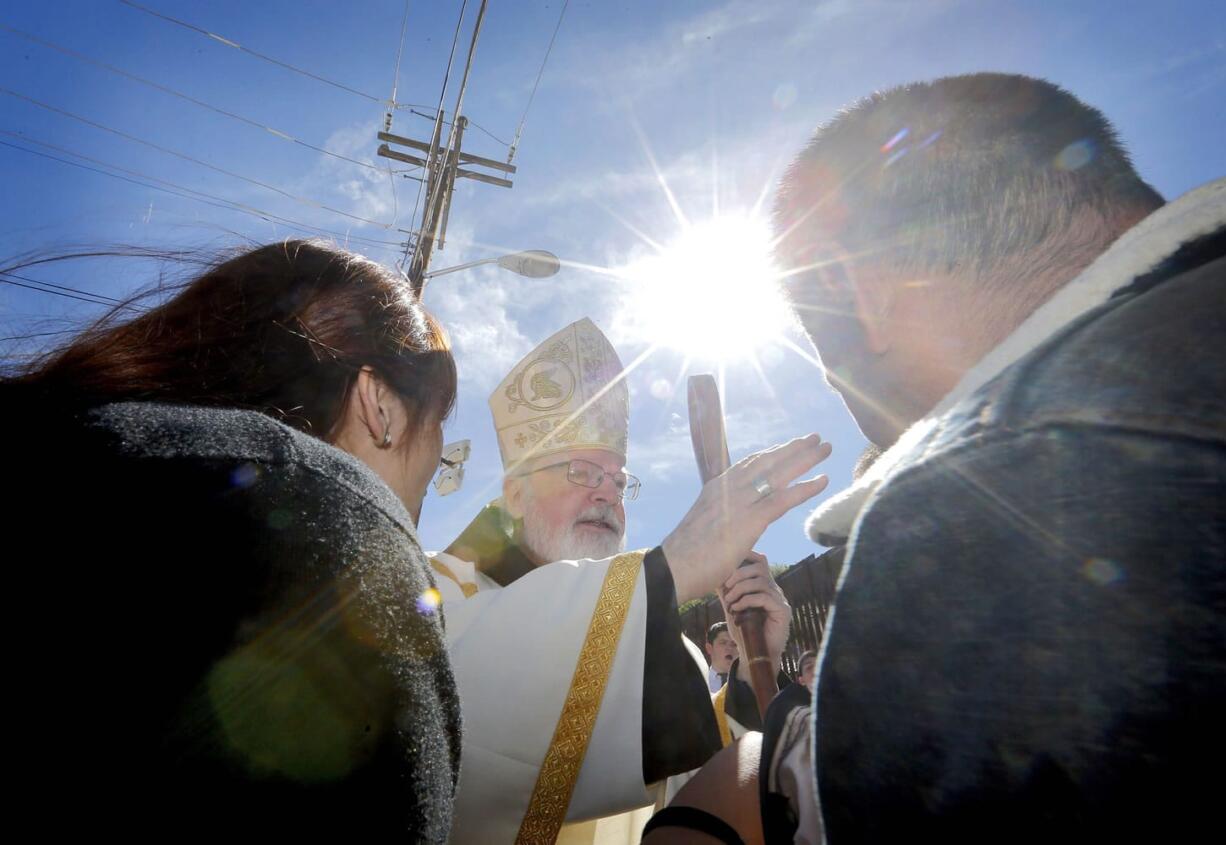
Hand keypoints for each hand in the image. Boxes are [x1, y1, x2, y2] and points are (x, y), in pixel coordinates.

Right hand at [662, 433, 832, 602]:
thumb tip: (731, 528)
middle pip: (768, 461)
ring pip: (779, 474)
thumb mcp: (705, 527)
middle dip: (793, 448)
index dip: (773, 453)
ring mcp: (740, 502)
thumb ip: (722, 520)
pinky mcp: (750, 520)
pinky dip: (806, 488)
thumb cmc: (686, 556)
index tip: (789, 445)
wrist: (673, 568)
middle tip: (815, 438)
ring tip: (826, 448)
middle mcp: (729, 488)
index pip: (749, 464)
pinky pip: (784, 499)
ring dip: (806, 459)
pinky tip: (824, 480)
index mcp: (716, 488)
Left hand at [720, 552, 790, 677]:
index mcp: (764, 586)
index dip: (747, 556)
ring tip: (729, 601)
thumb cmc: (744, 631)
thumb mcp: (732, 607)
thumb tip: (714, 575)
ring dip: (740, 589)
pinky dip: (747, 600)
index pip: (761, 561)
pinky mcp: (782, 612)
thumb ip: (726, 592)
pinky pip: (764, 598)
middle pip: (760, 567)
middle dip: (739, 573)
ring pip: (761, 581)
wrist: (754, 654)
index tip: (728, 562)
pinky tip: (737, 609)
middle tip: (725, 586)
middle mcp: (774, 590)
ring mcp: (780, 600)